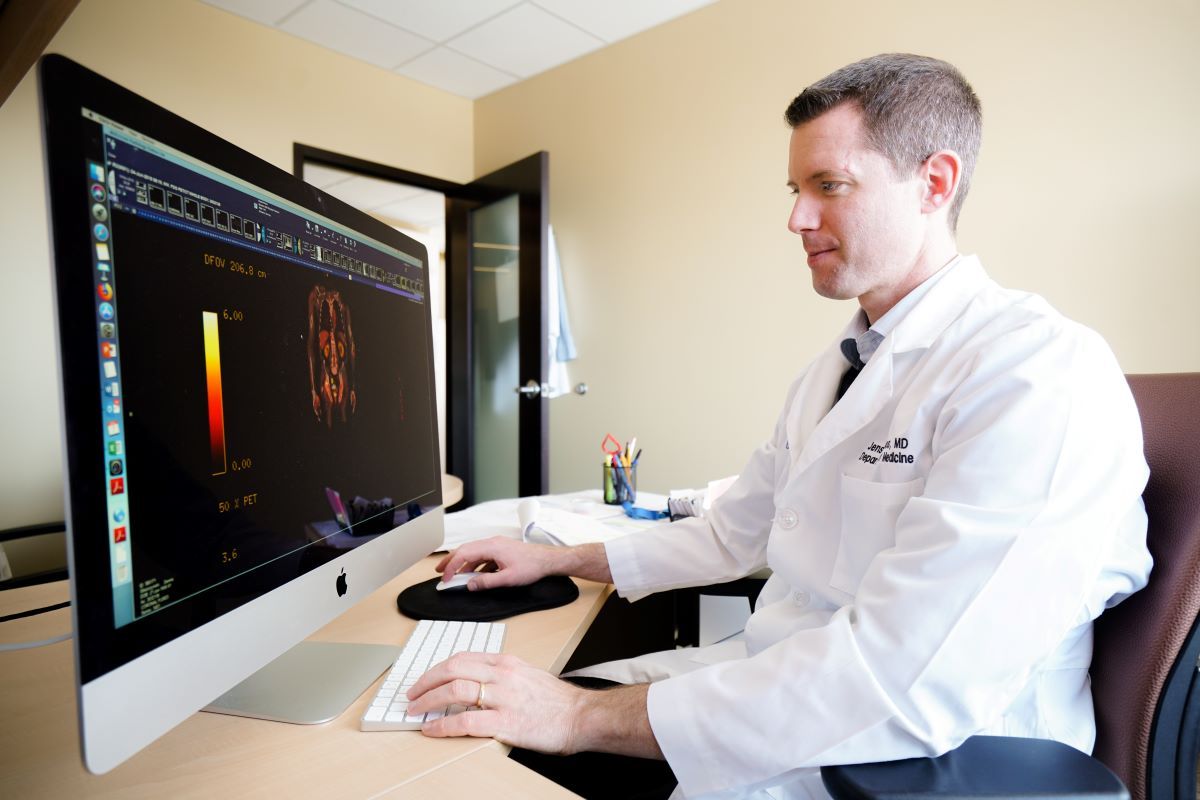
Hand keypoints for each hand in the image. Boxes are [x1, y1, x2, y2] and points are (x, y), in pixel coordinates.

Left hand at [406, 652, 585, 753]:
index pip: (462, 657)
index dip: (437, 669)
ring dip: (428, 700)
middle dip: (425, 681)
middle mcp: (502, 675)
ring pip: (454, 690)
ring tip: (415, 711)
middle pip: (452, 668)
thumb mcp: (527, 675)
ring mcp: (503, 697)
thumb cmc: (557, 700)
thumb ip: (501, 675)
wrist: (582, 716)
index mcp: (506, 662)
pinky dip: (443, 725)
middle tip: (412, 695)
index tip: (425, 680)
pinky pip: (465, 720)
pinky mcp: (506, 722)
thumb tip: (475, 682)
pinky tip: (432, 729)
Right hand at [436, 537, 559, 590]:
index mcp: (492, 547)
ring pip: (474, 553)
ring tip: (455, 576)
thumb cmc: (532, 566)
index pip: (464, 554)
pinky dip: (474, 565)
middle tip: (440, 572)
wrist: (547, 560)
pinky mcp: (501, 550)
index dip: (452, 566)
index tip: (445, 578)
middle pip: (465, 550)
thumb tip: (470, 584)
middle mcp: (492, 542)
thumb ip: (487, 582)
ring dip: (463, 564)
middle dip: (451, 561)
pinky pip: (483, 556)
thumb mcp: (508, 578)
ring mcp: (496, 545)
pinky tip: (474, 575)